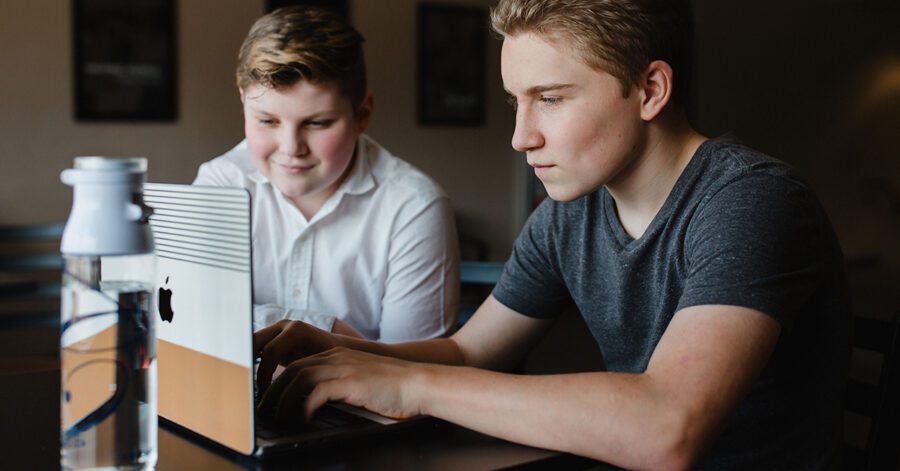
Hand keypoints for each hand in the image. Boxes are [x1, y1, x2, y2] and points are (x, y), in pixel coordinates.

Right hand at [254, 319, 337, 395]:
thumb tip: (287, 393)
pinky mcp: (273, 337)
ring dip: (246, 364)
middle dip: (247, 365)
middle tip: (249, 389)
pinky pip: (256, 348)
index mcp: (296, 331)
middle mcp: (284, 326)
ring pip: (252, 344)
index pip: (270, 351)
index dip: (263, 373)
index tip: (262, 392)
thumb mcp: (318, 367)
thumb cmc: (333, 360)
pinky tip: (252, 380)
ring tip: (248, 386)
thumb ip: (302, 374)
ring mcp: (277, 329)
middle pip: (255, 342)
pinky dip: (251, 362)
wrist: (338, 348)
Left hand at [257, 347, 425, 426]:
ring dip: (284, 401)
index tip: (268, 400)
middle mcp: (336, 357)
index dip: (278, 382)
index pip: (296, 364)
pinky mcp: (351, 381)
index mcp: (335, 355)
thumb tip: (310, 404)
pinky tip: (304, 419)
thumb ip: (334, 386)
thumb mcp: (356, 382)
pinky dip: (306, 407)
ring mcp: (343, 367)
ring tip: (279, 419)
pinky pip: (318, 392)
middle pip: (291, 369)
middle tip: (264, 412)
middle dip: (273, 392)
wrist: (417, 384)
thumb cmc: (390, 388)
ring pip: (299, 378)